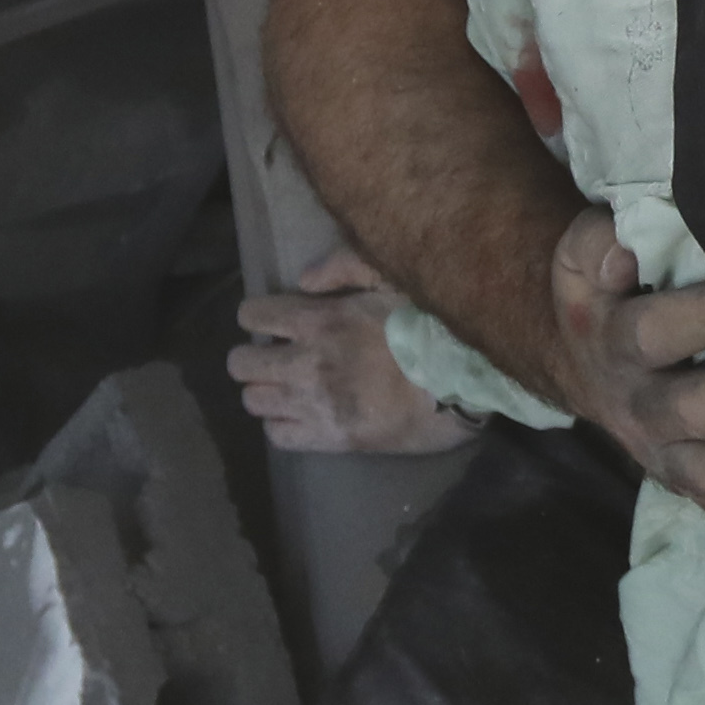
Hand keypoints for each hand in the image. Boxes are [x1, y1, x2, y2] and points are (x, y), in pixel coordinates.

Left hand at [230, 248, 469, 457]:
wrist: (462, 383)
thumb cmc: (431, 325)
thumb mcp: (392, 275)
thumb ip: (344, 266)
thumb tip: (303, 279)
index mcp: (317, 319)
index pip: (253, 315)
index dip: (257, 316)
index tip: (271, 321)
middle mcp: (305, 362)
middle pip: (241, 364)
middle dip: (251, 358)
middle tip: (275, 358)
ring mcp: (314, 404)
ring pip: (254, 402)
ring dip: (266, 392)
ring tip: (286, 389)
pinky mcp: (329, 439)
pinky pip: (277, 436)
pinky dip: (281, 425)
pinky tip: (300, 416)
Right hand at [546, 219, 704, 531]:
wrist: (585, 367)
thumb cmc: (612, 296)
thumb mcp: (585, 260)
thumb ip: (599, 243)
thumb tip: (622, 251)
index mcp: (613, 343)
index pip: (659, 331)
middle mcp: (638, 406)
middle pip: (697, 409)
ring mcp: (664, 454)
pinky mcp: (691, 485)